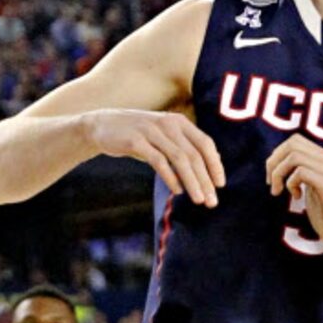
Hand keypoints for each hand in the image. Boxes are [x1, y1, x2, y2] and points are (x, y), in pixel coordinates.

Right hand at [85, 109, 224, 206]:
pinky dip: (171, 177)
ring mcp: (151, 130)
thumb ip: (183, 147)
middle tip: (212, 201)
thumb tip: (208, 168)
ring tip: (199, 199)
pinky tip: (177, 191)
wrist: (102, 125)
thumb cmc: (138, 135)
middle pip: (194, 154)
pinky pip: (159, 161)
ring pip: (179, 158)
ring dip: (192, 182)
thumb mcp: (162, 136)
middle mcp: (168, 123)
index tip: (221, 185)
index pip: (205, 143)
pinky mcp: (136, 141)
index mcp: (178, 121)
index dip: (215, 165)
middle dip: (206, 179)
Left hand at [266, 137, 322, 258]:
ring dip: (279, 174)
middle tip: (271, 183)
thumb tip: (278, 161)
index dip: (277, 155)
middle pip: (292, 144)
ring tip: (279, 191)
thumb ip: (302, 172)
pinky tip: (297, 197)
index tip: (273, 176)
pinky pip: (301, 172)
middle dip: (274, 162)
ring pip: (294, 156)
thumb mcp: (312, 188)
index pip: (295, 140)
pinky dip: (290, 183)